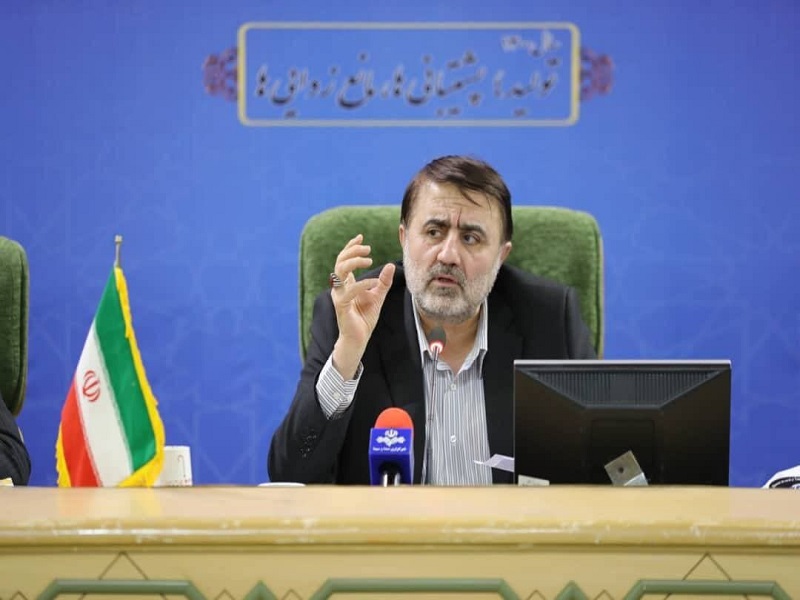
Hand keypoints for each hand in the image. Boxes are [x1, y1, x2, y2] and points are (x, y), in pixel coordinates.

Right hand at [330, 234, 394, 378]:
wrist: (359, 338)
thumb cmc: (364, 318)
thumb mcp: (378, 296)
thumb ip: (384, 282)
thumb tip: (390, 265)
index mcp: (346, 283)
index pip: (344, 259)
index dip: (350, 246)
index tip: (361, 236)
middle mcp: (340, 287)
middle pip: (340, 261)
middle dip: (352, 251)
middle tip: (368, 248)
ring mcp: (339, 295)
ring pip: (339, 271)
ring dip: (354, 262)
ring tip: (369, 259)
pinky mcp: (341, 305)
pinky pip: (350, 290)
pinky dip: (362, 284)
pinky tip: (374, 283)